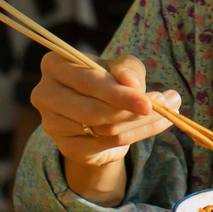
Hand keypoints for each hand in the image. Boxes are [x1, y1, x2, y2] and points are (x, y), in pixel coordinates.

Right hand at [29, 52, 180, 167]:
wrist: (96, 113)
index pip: (87, 82)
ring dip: (140, 123)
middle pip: (92, 110)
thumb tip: (130, 82)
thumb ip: (128, 68)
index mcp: (54, 64)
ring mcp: (52, 124)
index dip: (118, 93)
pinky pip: (106, 145)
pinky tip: (152, 126)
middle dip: (132, 111)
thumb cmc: (106, 81)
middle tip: (166, 106)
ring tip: (166, 113)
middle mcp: (45, 94)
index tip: (148, 101)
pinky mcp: (66, 147)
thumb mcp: (120, 67)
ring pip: (103, 129)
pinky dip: (135, 136)